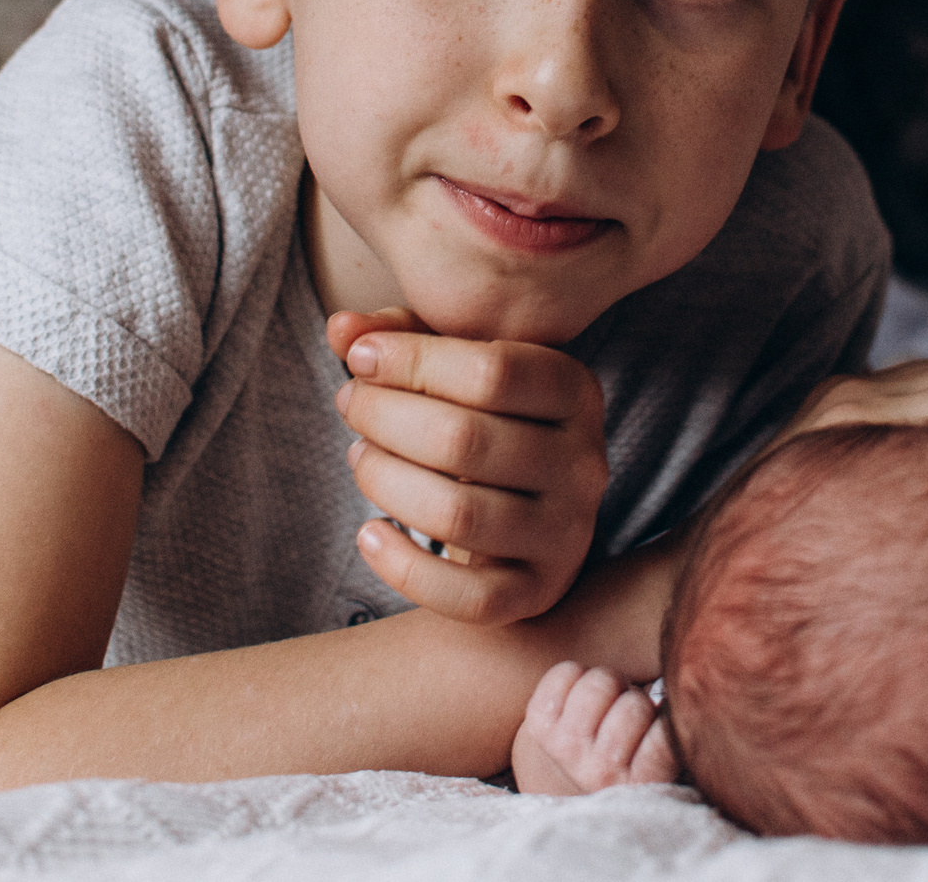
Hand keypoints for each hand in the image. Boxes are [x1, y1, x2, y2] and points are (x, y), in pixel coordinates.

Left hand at [328, 308, 608, 626]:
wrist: (526, 515)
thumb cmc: (482, 421)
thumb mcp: (455, 366)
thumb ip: (401, 336)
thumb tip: (342, 331)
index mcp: (575, 391)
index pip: (492, 371)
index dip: (413, 360)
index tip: (360, 358)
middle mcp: (584, 463)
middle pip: (466, 440)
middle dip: (384, 417)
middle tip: (349, 404)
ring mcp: (567, 534)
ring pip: (459, 516)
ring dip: (385, 482)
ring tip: (359, 458)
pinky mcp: (538, 592)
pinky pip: (467, 596)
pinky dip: (403, 568)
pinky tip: (370, 534)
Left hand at [511, 662, 677, 794]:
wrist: (579, 767)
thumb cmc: (636, 747)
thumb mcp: (663, 750)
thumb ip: (674, 728)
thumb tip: (677, 693)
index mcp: (640, 784)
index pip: (664, 740)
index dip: (667, 719)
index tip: (660, 725)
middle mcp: (600, 773)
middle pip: (634, 706)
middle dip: (637, 700)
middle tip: (631, 713)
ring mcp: (567, 750)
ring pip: (600, 683)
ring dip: (610, 684)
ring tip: (609, 702)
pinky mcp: (540, 725)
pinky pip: (565, 673)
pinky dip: (576, 673)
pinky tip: (580, 695)